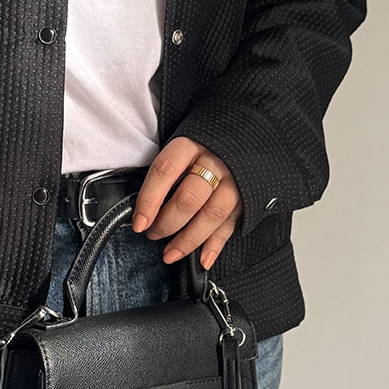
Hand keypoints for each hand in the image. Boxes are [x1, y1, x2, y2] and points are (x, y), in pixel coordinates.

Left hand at [132, 136, 241, 269]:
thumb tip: (142, 205)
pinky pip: (231, 223)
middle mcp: (214, 160)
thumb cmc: (203, 141)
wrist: (246, 130)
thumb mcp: (182, 143)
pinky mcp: (249, 195)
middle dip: (167, 223)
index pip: (164, 172)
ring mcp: (234, 178)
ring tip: (170, 253)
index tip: (139, 223)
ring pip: (211, 215)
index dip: (149, 200)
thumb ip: (167, 170)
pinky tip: (203, 259)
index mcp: (191, 144)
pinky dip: (216, 245)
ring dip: (188, 240)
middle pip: (189, 198)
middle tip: (153, 235)